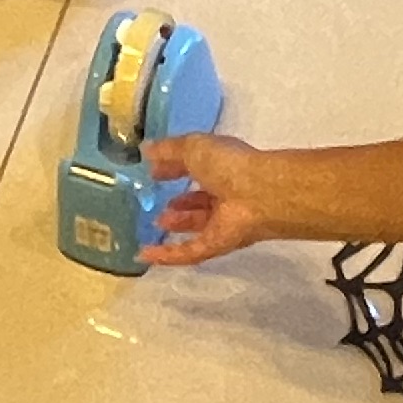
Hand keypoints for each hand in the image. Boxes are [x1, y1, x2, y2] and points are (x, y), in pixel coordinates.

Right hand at [133, 132, 285, 264]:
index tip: (155, 173)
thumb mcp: (193, 147)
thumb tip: (146, 149)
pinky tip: (145, 255)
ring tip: (157, 221)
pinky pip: (189, 252)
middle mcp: (224, 193)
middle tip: (157, 203)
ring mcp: (222, 221)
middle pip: (200, 201)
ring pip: (197, 226)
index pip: (195, 168)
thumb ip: (169, 150)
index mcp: (221, 166)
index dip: (176, 169)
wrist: (257, 196)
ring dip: (178, 224)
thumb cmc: (227, 165)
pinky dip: (167, 255)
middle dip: (181, 202)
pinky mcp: (217, 245)